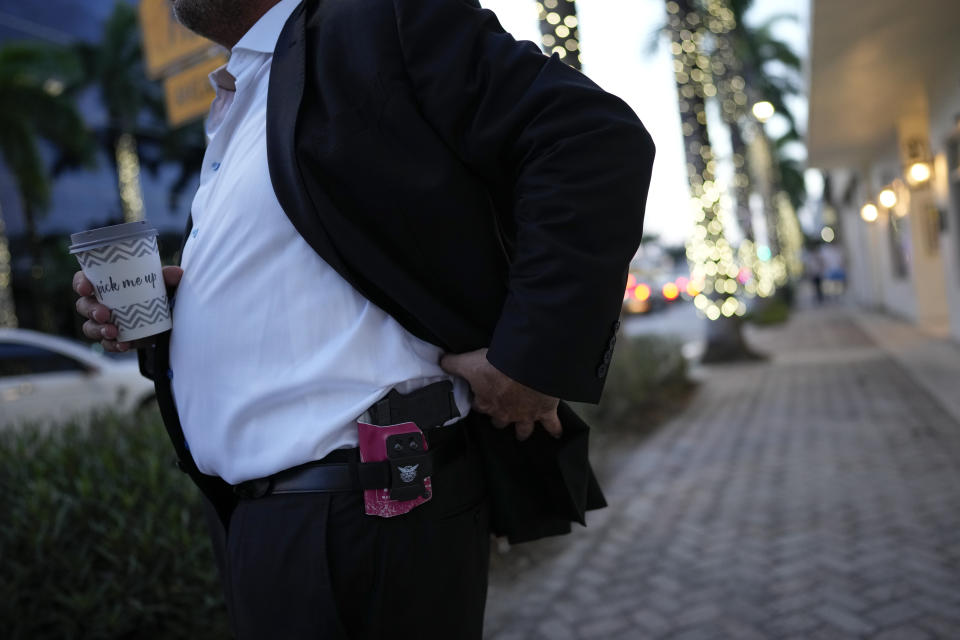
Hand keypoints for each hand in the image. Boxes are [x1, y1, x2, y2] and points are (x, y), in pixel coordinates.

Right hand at [73, 266, 182, 351]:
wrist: (168, 319)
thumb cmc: (158, 294)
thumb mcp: (164, 284)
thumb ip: (168, 278)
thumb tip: (177, 273)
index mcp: (106, 284)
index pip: (83, 280)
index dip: (81, 283)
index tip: (87, 288)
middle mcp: (100, 303)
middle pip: (84, 305)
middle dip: (91, 310)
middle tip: (104, 313)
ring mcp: (105, 323)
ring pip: (90, 327)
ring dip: (98, 330)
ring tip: (112, 332)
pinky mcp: (114, 339)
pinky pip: (107, 344)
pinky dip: (113, 345)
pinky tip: (123, 345)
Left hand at [440, 348, 561, 440]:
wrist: (527, 368)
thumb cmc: (496, 366)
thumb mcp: (469, 361)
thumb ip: (452, 363)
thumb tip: (440, 361)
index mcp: (486, 403)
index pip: (478, 406)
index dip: (479, 401)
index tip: (480, 396)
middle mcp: (504, 414)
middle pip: (499, 421)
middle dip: (499, 418)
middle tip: (501, 412)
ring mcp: (525, 415)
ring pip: (522, 429)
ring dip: (522, 431)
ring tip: (522, 434)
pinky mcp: (544, 412)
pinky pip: (551, 425)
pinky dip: (555, 429)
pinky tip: (557, 434)